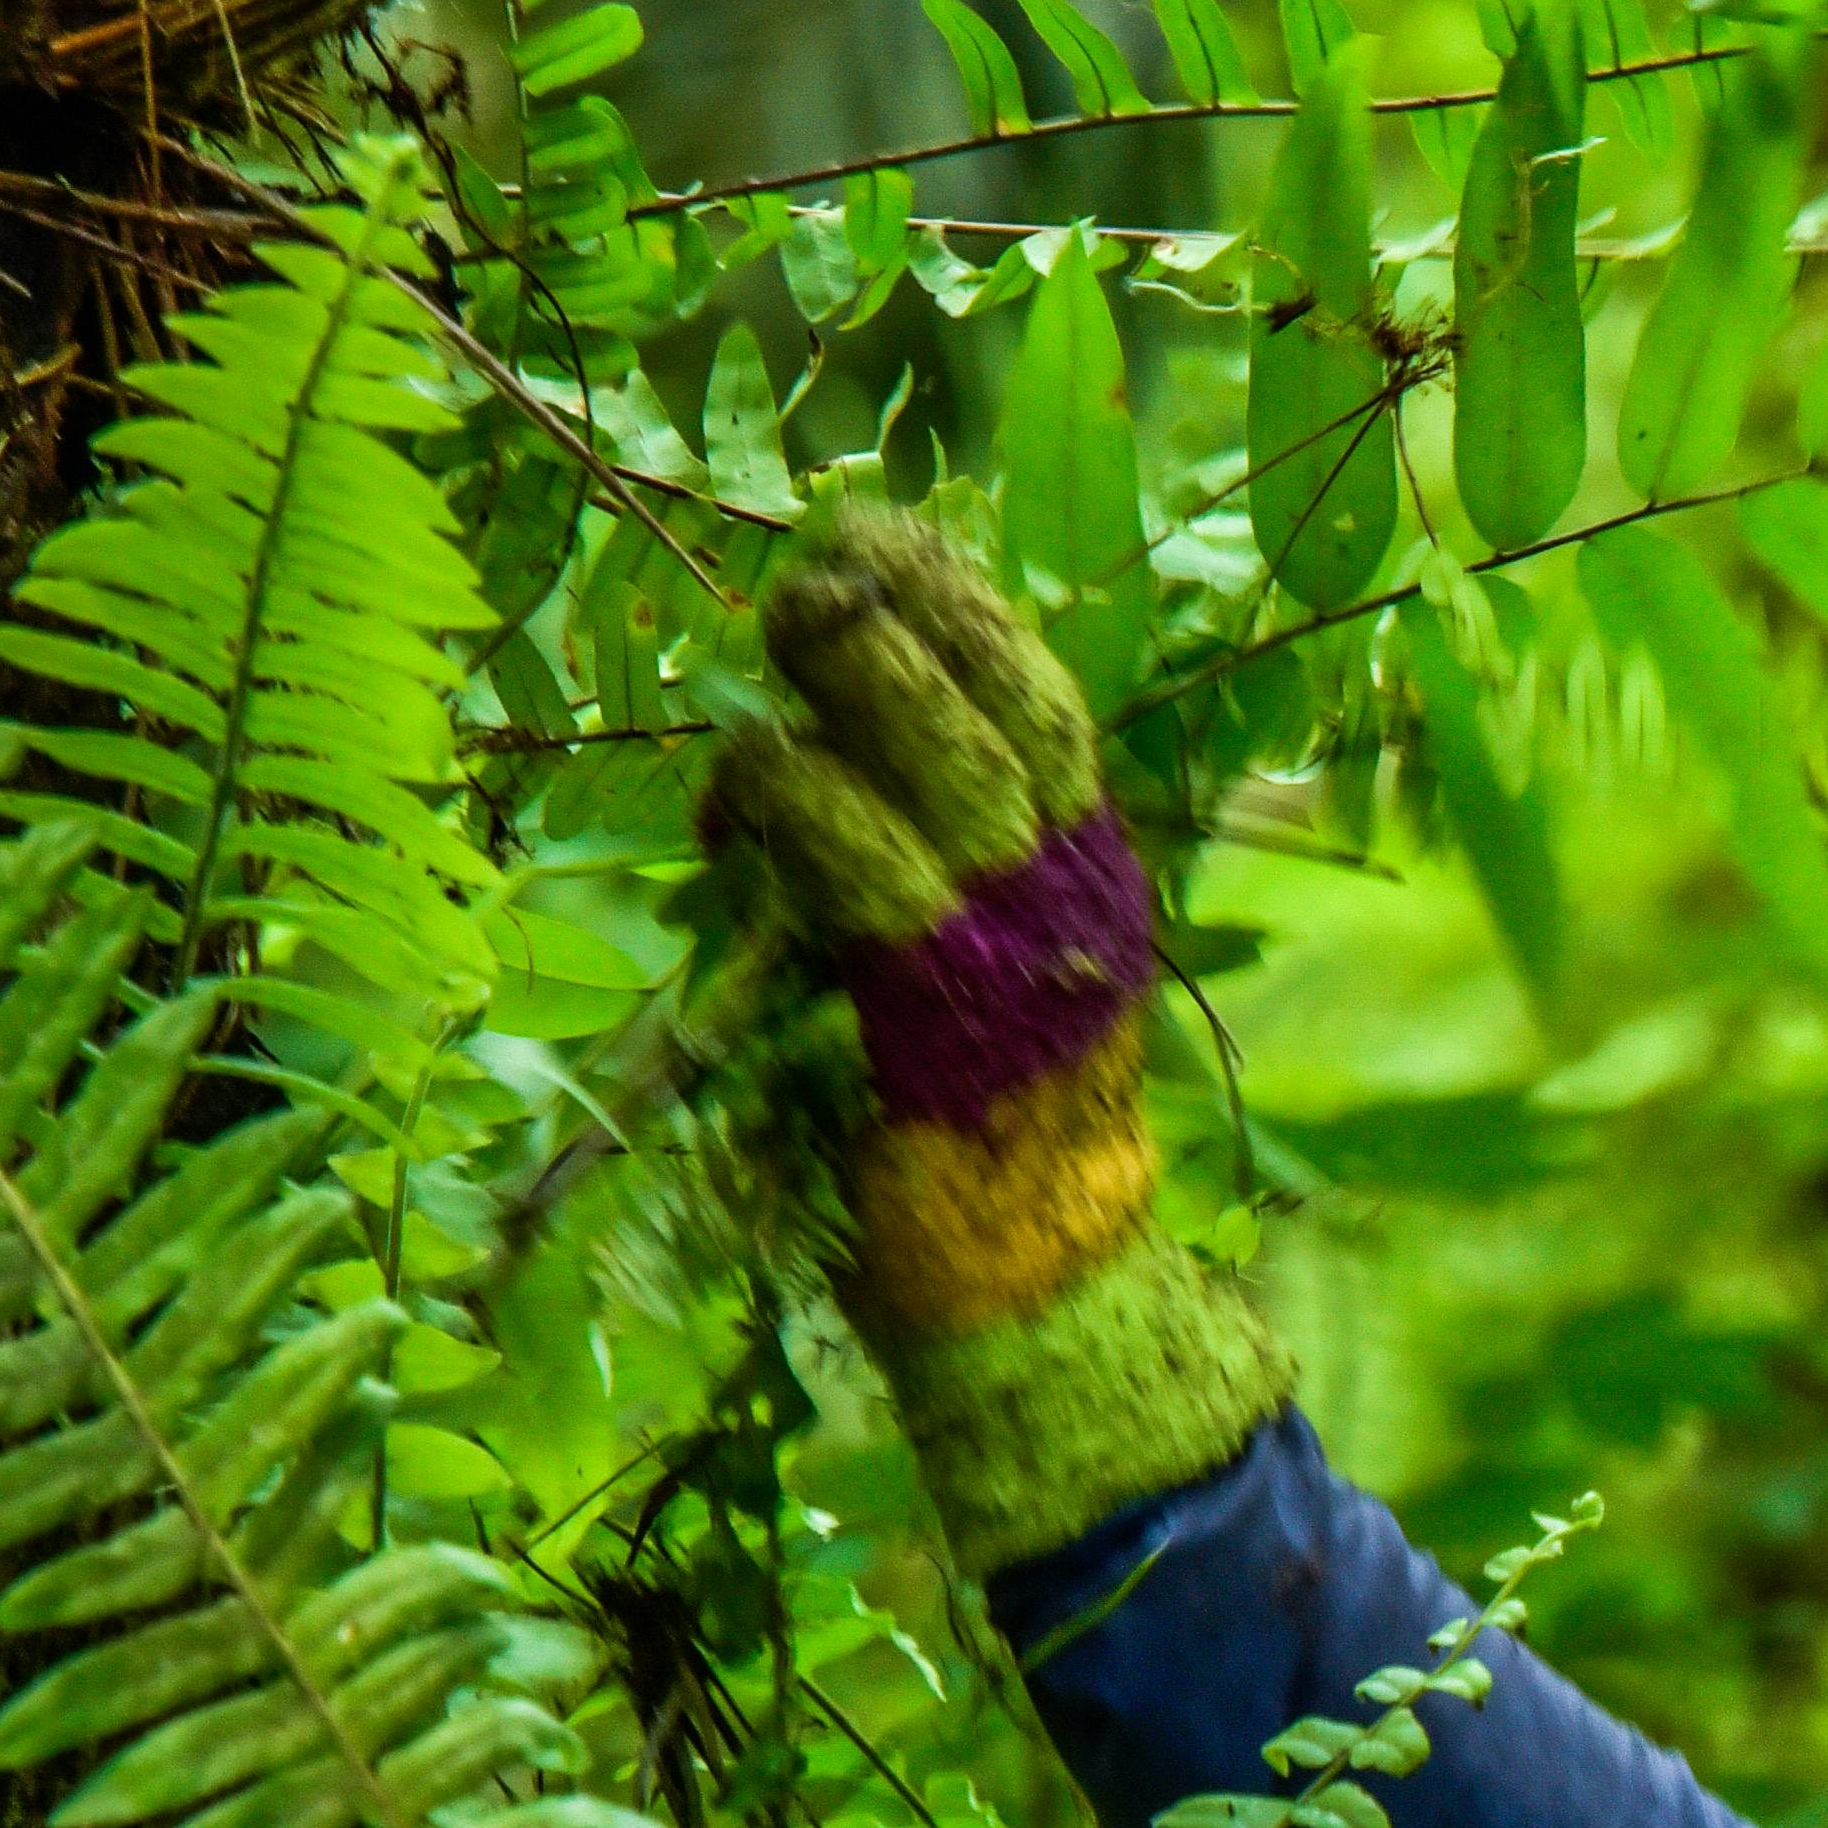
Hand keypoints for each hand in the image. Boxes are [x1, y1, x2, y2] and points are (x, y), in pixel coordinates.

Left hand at [717, 511, 1168, 1339]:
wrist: (1040, 1288)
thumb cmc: (988, 1137)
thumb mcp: (997, 977)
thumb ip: (950, 876)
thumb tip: (838, 759)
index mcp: (1091, 876)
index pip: (1042, 699)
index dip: (964, 604)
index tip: (884, 539)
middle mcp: (1072, 892)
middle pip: (1000, 699)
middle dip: (904, 609)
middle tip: (812, 566)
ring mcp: (1018, 946)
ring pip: (939, 754)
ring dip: (850, 672)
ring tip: (778, 628)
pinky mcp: (940, 1005)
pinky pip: (856, 856)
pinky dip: (789, 797)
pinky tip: (736, 791)